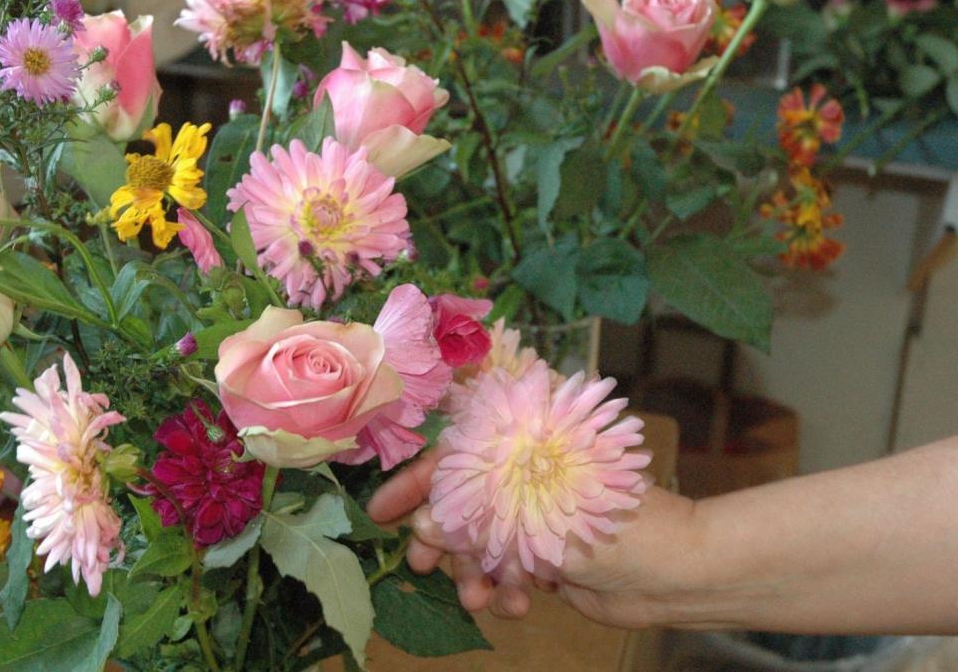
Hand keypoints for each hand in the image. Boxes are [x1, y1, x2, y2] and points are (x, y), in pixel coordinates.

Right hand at [367, 447, 701, 628]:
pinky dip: (505, 592)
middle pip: (460, 504)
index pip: (455, 456)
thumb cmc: (615, 522)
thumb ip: (479, 521)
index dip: (414, 483)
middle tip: (423, 567)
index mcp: (523, 449)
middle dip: (441, 539)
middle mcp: (525, 478)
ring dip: (473, 573)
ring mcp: (535, 518)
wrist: (677, 572)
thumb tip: (424, 525)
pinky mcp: (546, 557)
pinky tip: (519, 606)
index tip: (379, 513)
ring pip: (478, 544)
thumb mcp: (539, 519)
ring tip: (481, 598)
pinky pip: (505, 573)